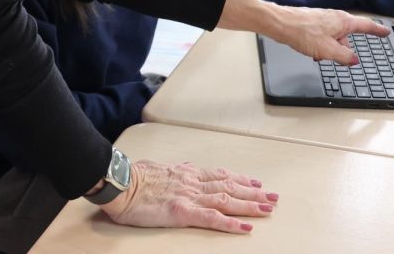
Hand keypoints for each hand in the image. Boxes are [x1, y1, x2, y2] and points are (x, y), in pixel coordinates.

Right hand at [101, 160, 276, 232]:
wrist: (119, 183)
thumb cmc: (133, 177)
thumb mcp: (158, 166)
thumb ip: (175, 168)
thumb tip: (186, 165)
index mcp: (186, 173)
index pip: (220, 175)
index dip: (240, 179)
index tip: (255, 182)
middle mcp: (192, 182)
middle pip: (229, 186)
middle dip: (254, 192)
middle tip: (273, 197)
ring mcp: (189, 196)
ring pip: (226, 200)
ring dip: (250, 205)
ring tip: (268, 209)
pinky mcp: (182, 212)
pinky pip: (212, 218)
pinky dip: (231, 223)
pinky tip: (246, 227)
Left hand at [270, 6, 389, 64]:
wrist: (280, 24)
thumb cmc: (302, 32)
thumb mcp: (328, 50)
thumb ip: (345, 56)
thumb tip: (353, 60)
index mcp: (343, 21)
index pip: (366, 26)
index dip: (377, 30)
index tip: (386, 32)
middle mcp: (335, 17)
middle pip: (348, 36)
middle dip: (344, 49)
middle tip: (338, 60)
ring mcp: (324, 19)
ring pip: (335, 38)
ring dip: (330, 49)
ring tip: (319, 56)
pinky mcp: (313, 23)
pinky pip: (324, 37)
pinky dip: (322, 46)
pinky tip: (312, 52)